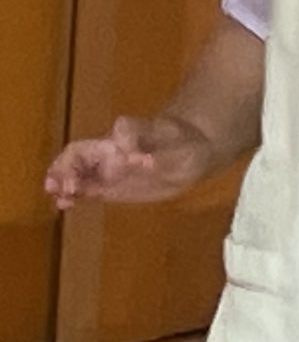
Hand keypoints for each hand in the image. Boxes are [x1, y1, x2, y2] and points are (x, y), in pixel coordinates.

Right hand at [45, 115, 220, 208]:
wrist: (195, 153)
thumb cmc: (184, 140)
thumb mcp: (174, 136)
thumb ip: (154, 145)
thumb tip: (132, 156)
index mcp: (116, 141)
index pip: (88, 147)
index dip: (75, 162)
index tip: (77, 181)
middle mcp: (106, 154)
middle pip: (73, 160)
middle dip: (63, 173)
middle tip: (63, 190)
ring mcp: (107, 170)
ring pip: (75, 175)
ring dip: (62, 185)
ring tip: (61, 201)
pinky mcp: (111, 187)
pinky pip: (86, 189)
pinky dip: (73, 196)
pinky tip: (65, 205)